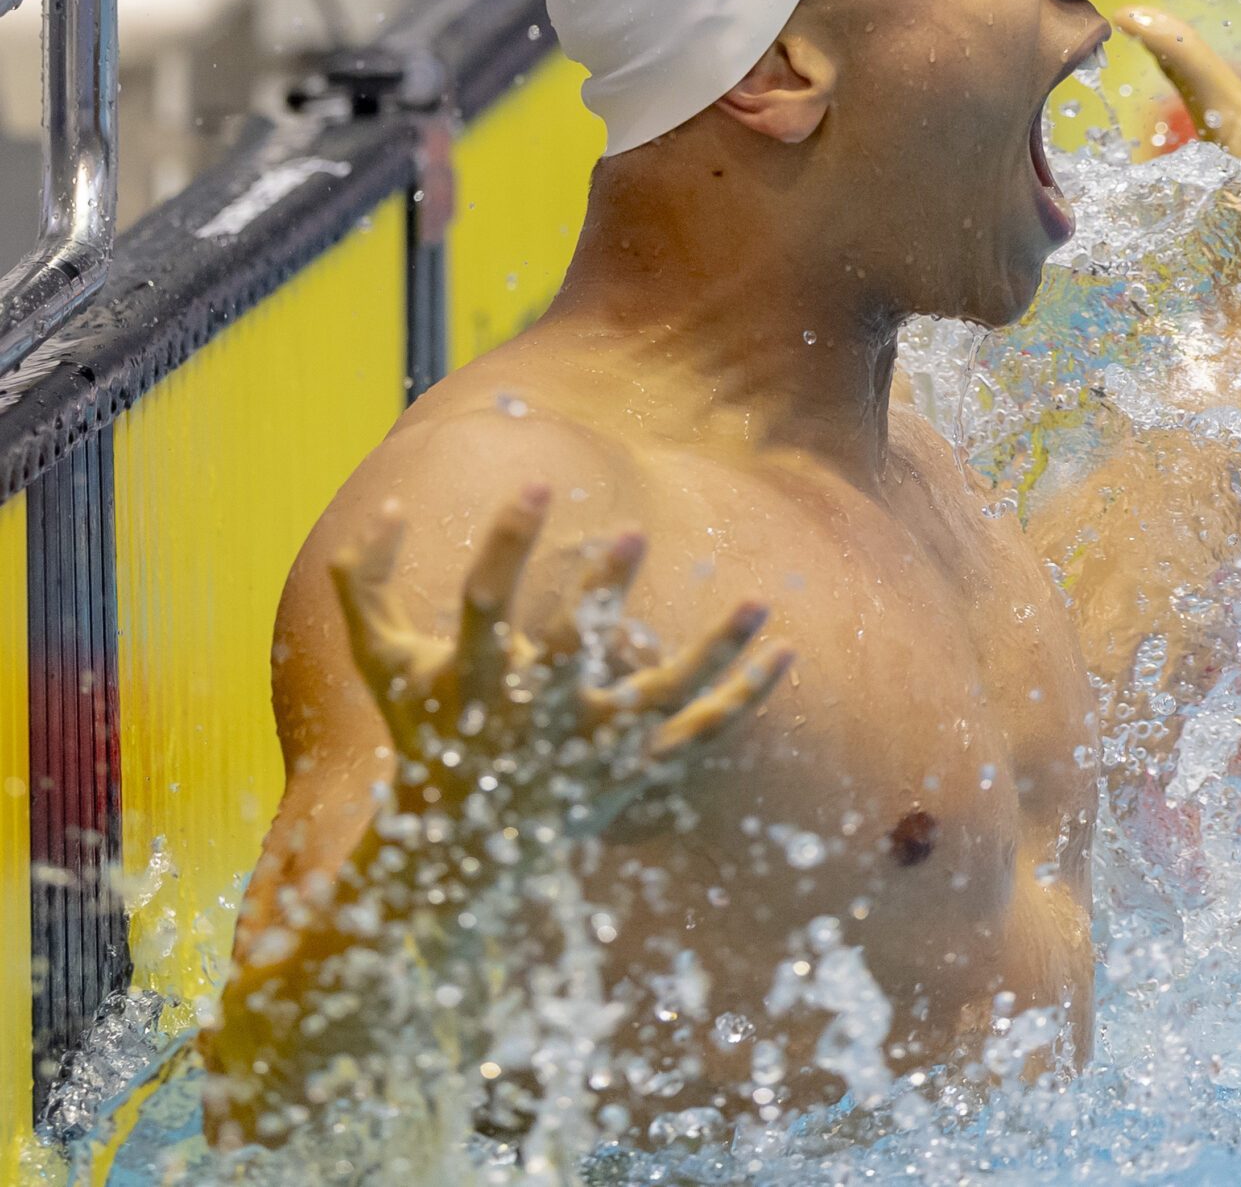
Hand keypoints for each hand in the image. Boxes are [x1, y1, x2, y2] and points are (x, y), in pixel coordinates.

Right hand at [329, 486, 789, 854]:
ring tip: (761, 599)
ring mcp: (590, 749)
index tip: (536, 482)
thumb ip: (363, 585)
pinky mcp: (632, 774)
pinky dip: (744, 698)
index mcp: (474, 681)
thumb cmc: (423, 734)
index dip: (506, 542)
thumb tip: (384, 502)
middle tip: (634, 530)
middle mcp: (535, 717)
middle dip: (600, 593)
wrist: (459, 851)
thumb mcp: (380, 664)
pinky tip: (784, 655)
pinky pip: (700, 734)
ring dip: (715, 651)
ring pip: (662, 696)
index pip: (484, 602)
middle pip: (571, 652)